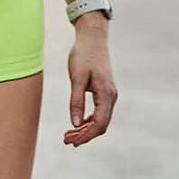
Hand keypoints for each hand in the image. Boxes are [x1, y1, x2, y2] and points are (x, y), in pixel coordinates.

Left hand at [63, 16, 116, 146]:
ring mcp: (109, 94)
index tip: (71, 141)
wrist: (92, 37)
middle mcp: (111, 97)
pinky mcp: (104, 91)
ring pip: (100, 119)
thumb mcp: (77, 77)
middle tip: (67, 140)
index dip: (85, 135)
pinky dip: (88, 119)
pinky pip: (99, 111)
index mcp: (106, 94)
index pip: (99, 124)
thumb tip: (74, 124)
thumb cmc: (83, 55)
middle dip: (84, 135)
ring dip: (86, 129)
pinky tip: (77, 123)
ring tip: (69, 135)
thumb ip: (76, 101)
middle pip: (100, 125)